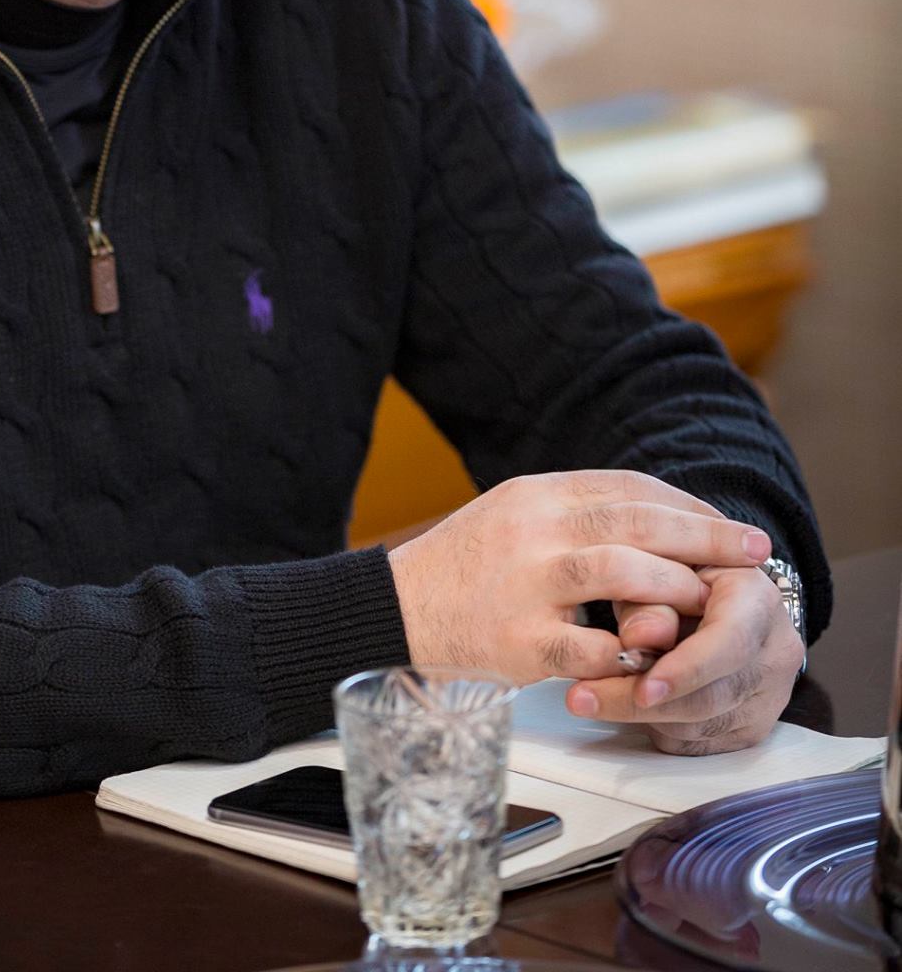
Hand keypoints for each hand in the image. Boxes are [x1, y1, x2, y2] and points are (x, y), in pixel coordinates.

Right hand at [387, 470, 772, 685]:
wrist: (394, 611)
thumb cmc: (463, 569)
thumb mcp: (513, 517)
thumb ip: (574, 515)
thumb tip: (653, 516)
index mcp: (536, 495)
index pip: (627, 486)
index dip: (686, 503)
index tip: (725, 521)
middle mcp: (533, 529)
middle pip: (635, 518)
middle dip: (704, 534)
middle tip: (754, 549)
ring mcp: (525, 584)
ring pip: (620, 569)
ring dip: (676, 585)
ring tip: (711, 600)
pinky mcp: (518, 642)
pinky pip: (591, 648)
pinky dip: (630, 655)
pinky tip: (656, 660)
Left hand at [564, 563, 803, 751]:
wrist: (717, 593)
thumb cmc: (681, 572)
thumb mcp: (660, 564)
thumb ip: (647, 595)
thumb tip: (637, 639)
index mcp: (757, 599)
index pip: (730, 642)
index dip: (686, 668)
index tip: (641, 688)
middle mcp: (774, 651)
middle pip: (712, 696)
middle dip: (641, 702)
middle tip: (581, 698)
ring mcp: (768, 695)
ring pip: (701, 725)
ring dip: (641, 716)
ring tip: (589, 696)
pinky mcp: (751, 726)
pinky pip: (700, 742)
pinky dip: (659, 728)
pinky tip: (628, 703)